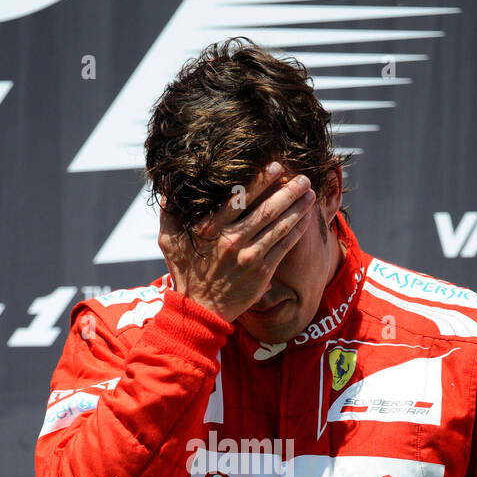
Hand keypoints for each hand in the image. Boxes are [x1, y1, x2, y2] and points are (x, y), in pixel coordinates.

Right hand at [157, 162, 315, 322]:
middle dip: (287, 191)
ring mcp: (249, 257)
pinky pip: (284, 247)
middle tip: (302, 177)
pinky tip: (306, 218)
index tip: (275, 167)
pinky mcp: (262, 272)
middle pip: (266, 209)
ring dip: (298, 208)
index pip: (240, 198)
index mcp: (211, 228)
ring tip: (310, 194)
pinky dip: (297, 231)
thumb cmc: (185, 271)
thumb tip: (166, 186)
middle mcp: (232, 240)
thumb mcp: (169, 239)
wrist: (200, 309)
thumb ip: (170, 211)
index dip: (260, 181)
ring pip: (279, 227)